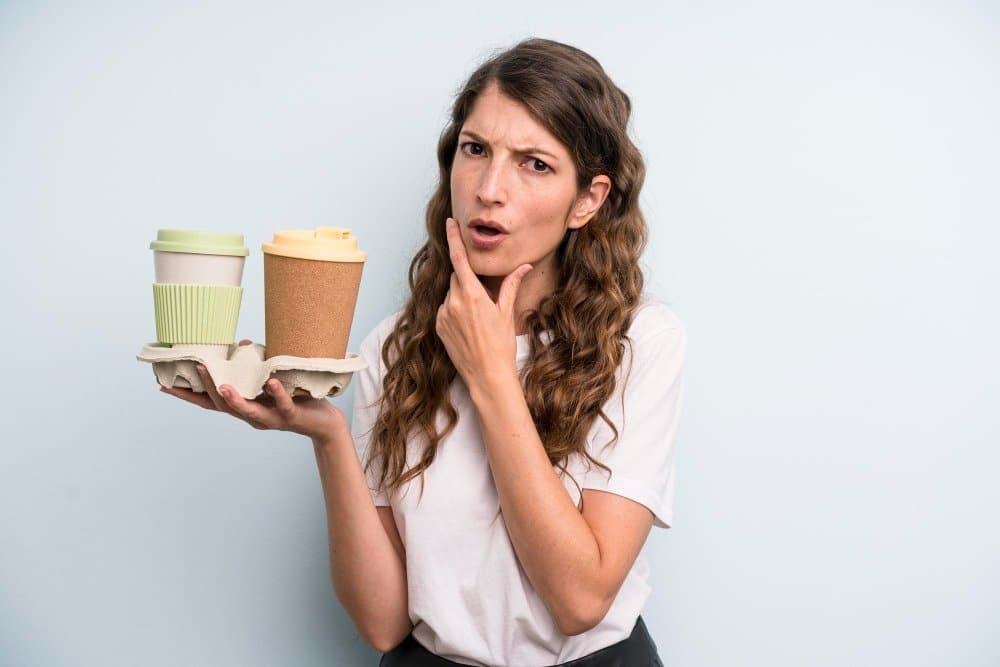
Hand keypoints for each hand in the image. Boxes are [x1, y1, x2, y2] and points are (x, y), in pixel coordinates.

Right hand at [159, 339, 347, 441]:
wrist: (322, 422)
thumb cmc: (293, 398)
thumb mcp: (269, 379)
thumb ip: (254, 366)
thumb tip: (242, 343)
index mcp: (243, 407)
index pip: (209, 401)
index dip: (188, 394)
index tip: (163, 385)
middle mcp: (251, 416)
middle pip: (222, 405)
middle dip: (206, 388)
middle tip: (194, 368)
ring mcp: (270, 418)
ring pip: (247, 411)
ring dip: (233, 399)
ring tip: (222, 385)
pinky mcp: (291, 416)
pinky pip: (282, 405)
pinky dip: (276, 393)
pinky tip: (271, 382)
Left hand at [435, 217, 532, 387]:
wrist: (487, 375)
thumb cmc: (500, 345)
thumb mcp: (507, 312)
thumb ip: (511, 285)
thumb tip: (524, 266)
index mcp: (472, 295)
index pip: (459, 258)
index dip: (454, 238)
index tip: (450, 222)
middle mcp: (454, 302)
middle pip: (457, 277)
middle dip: (467, 279)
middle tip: (483, 298)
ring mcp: (443, 315)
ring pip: (451, 294)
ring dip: (461, 297)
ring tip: (477, 320)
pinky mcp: (438, 327)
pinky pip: (445, 309)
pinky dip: (455, 311)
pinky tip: (468, 327)